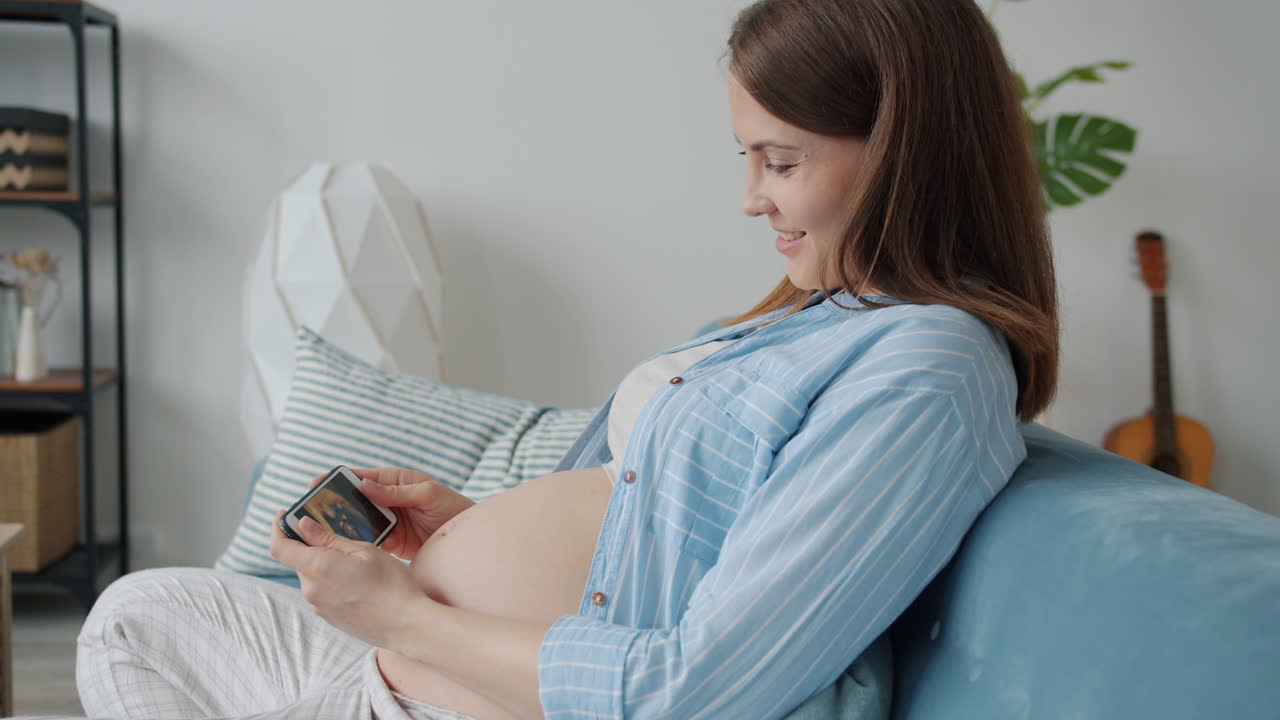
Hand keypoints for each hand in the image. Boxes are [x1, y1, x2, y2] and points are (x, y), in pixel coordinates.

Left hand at [270, 510, 428, 648]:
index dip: (277, 528)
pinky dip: (332, 580)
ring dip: (325, 564)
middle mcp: (311, 590)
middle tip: (339, 536)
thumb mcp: (363, 550)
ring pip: (313, 576)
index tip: (283, 515)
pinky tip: (358, 580)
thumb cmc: (391, 584)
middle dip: (312, 546)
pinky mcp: (329, 618)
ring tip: (356, 562)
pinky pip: (323, 591)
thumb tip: (303, 525)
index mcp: (316, 568)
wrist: (406, 625)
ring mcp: (318, 607)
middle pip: (299, 560)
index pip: (279, 547)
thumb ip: (328, 538)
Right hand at [305, 467, 475, 559]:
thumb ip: (397, 491)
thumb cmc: (453, 508)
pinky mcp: (391, 542)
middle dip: (334, 506)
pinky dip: (358, 544)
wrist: (468, 540)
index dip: (337, 479)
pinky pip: (368, 541)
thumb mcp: (428, 494)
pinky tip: (346, 549)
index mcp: (394, 482)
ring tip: (322, 532)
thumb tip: (365, 485)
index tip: (316, 484)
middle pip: (353, 501)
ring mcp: (387, 521)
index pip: (360, 477)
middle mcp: (387, 500)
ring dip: (343, 526)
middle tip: (312, 513)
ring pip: (357, 522)